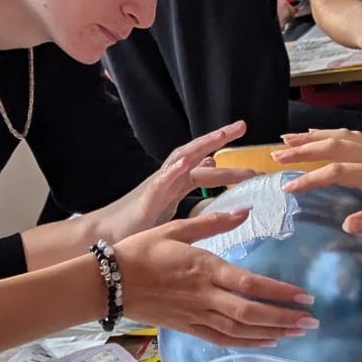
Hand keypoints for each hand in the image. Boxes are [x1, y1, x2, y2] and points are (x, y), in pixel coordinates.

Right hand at [93, 123, 250, 241]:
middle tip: (242, 125)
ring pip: (180, 160)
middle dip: (219, 139)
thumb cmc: (139, 223)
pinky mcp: (146, 200)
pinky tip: (185, 162)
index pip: (207, 167)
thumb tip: (209, 164)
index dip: (230, 162)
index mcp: (177, 183)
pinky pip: (159, 182)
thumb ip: (190, 185)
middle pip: (197, 154)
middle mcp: (168, 179)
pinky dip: (172, 171)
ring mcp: (157, 187)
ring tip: (219, 136)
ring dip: (200, 146)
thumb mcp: (172, 203)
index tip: (253, 161)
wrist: (108, 235)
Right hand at [116, 213, 317, 345]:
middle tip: (311, 321)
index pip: (249, 284)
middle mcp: (204, 295)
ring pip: (239, 330)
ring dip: (271, 333)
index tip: (304, 297)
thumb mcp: (176, 228)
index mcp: (204, 267)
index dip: (279, 293)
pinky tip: (266, 342)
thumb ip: (214, 222)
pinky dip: (247, 343)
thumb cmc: (142, 250)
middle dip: (283, 319)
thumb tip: (245, 211)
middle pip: (250, 312)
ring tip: (297, 333)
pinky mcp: (188, 327)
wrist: (110, 282)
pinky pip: (222, 339)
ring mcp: (196, 315)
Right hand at [273, 130, 361, 231]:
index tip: (287, 188)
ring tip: (287, 140)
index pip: (337, 172)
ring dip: (313, 138)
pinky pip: (352, 139)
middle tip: (275, 155)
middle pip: (334, 147)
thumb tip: (346, 224)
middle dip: (303, 149)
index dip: (310, 179)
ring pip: (342, 138)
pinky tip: (321, 137)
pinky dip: (331, 136)